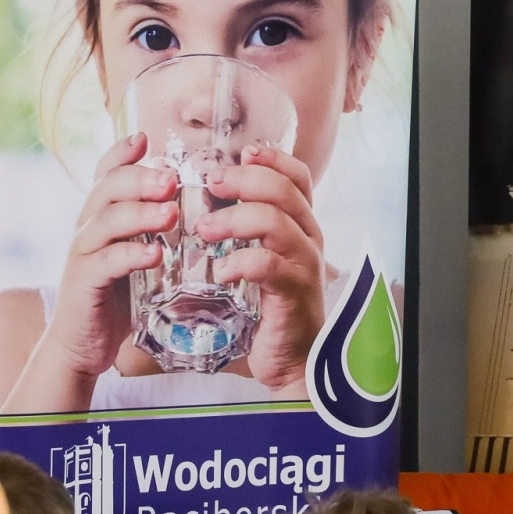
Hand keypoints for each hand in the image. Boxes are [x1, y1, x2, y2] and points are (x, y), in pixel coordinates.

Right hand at [36, 133, 177, 378]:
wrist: (82, 345)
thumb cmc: (117, 298)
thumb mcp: (136, 256)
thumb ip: (155, 232)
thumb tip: (193, 206)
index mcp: (101, 218)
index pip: (106, 175)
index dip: (120, 153)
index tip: (144, 138)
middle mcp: (87, 229)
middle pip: (106, 190)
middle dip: (139, 179)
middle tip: (170, 179)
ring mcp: (83, 256)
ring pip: (106, 222)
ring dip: (139, 214)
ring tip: (170, 214)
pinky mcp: (83, 284)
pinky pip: (105, 263)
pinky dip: (131, 256)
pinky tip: (155, 256)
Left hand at [196, 145, 325, 391]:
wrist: (291, 359)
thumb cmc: (269, 307)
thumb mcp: (262, 259)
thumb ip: (246, 232)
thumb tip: (207, 201)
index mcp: (301, 226)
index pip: (298, 177)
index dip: (272, 159)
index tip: (243, 154)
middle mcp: (308, 239)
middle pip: (284, 191)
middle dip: (244, 181)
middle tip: (212, 183)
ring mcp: (304, 265)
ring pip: (276, 222)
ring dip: (235, 219)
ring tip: (204, 230)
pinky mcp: (293, 293)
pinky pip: (269, 265)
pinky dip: (240, 262)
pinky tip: (221, 271)